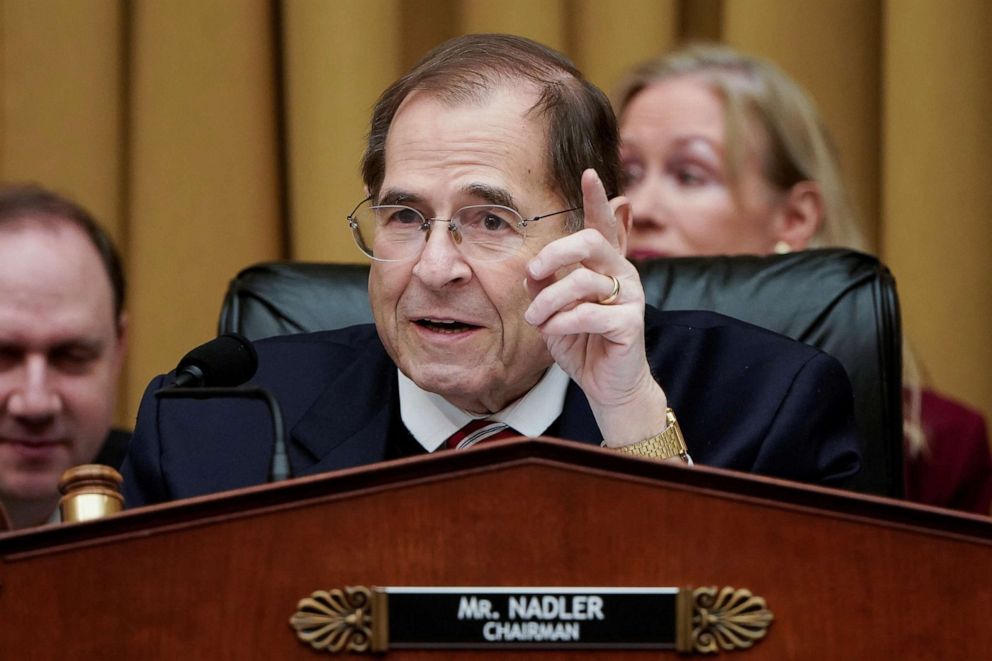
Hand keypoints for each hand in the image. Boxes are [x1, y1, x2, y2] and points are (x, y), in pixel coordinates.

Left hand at [524, 169, 667, 444]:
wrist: (605, 384)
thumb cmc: (580, 342)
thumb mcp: (553, 310)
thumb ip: (545, 285)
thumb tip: (532, 272)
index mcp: (603, 265)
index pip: (603, 225)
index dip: (596, 199)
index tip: (588, 173)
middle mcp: (621, 273)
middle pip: (590, 242)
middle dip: (554, 254)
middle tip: (533, 273)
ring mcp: (630, 296)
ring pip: (582, 281)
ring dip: (548, 301)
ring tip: (536, 319)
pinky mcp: (631, 322)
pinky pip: (589, 313)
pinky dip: (563, 323)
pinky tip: (554, 332)